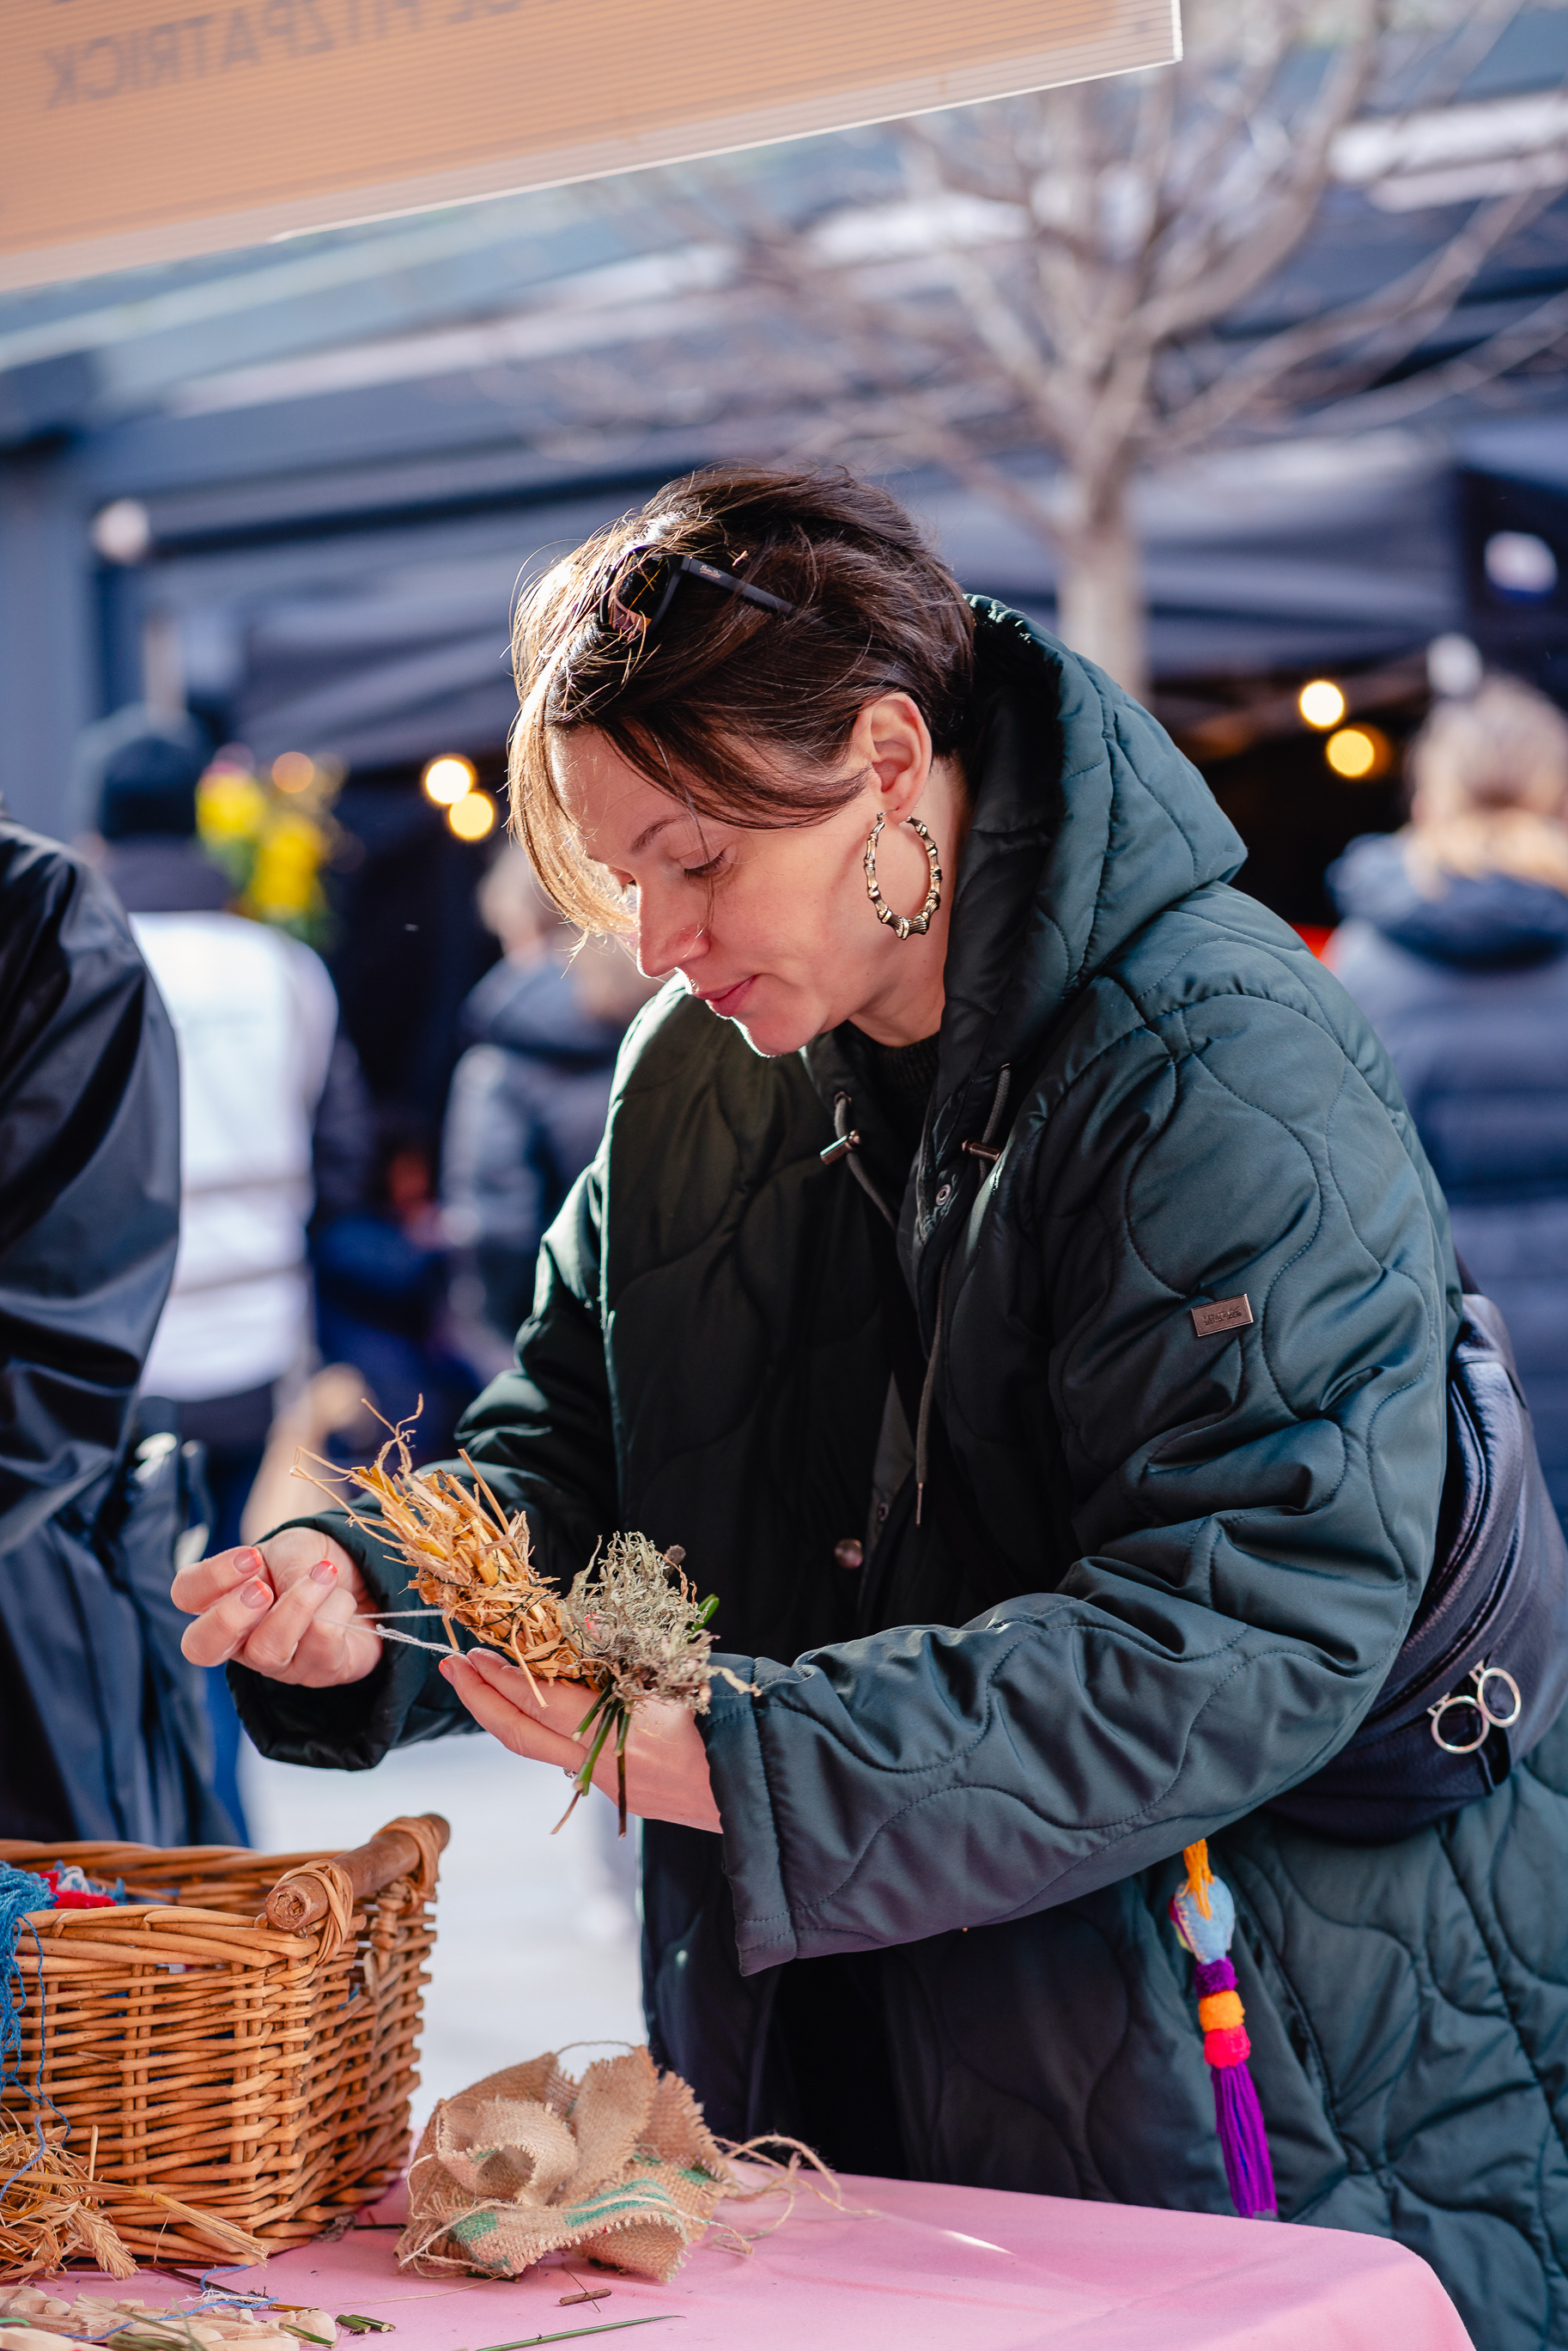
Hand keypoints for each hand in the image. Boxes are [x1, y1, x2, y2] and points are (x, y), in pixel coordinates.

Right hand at [172, 1528, 381, 1686]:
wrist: (368, 1577)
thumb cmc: (315, 1562)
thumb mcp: (293, 1548)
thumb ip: (279, 1567)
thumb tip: (285, 1595)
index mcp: (223, 1597)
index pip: (187, 1594)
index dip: (212, 1578)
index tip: (253, 1558)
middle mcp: (239, 1637)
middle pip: (200, 1647)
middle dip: (229, 1617)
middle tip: (263, 1590)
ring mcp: (275, 1661)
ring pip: (268, 1649)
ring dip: (300, 1604)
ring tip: (326, 1575)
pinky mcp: (315, 1672)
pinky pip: (318, 1645)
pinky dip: (337, 1609)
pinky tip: (345, 1600)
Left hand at [439, 1648, 721, 1833]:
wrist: (761, 1794)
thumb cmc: (734, 1725)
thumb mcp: (685, 1674)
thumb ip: (634, 1652)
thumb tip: (583, 1622)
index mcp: (623, 1729)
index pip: (544, 1702)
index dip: (504, 1678)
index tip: (475, 1653)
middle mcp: (604, 1761)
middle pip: (521, 1735)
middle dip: (480, 1700)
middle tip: (453, 1667)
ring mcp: (606, 1781)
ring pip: (535, 1751)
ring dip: (502, 1716)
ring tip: (480, 1684)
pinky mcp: (616, 1791)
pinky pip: (562, 1758)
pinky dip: (535, 1731)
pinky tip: (528, 1710)